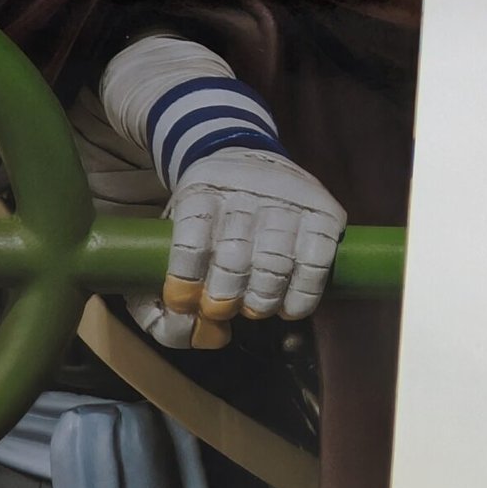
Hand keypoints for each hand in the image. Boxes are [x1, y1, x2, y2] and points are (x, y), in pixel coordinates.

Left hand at [127, 147, 346, 350]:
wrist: (250, 160)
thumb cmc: (208, 215)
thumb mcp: (174, 226)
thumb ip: (163, 281)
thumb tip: (181, 327)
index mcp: (200, 190)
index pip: (190, 242)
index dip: (185, 282)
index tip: (183, 303)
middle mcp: (244, 190)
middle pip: (233, 258)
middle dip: (224, 296)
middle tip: (220, 310)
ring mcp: (286, 199)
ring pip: (275, 263)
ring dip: (262, 300)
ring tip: (253, 309)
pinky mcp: (323, 212)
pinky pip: (315, 264)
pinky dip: (301, 297)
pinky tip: (287, 309)